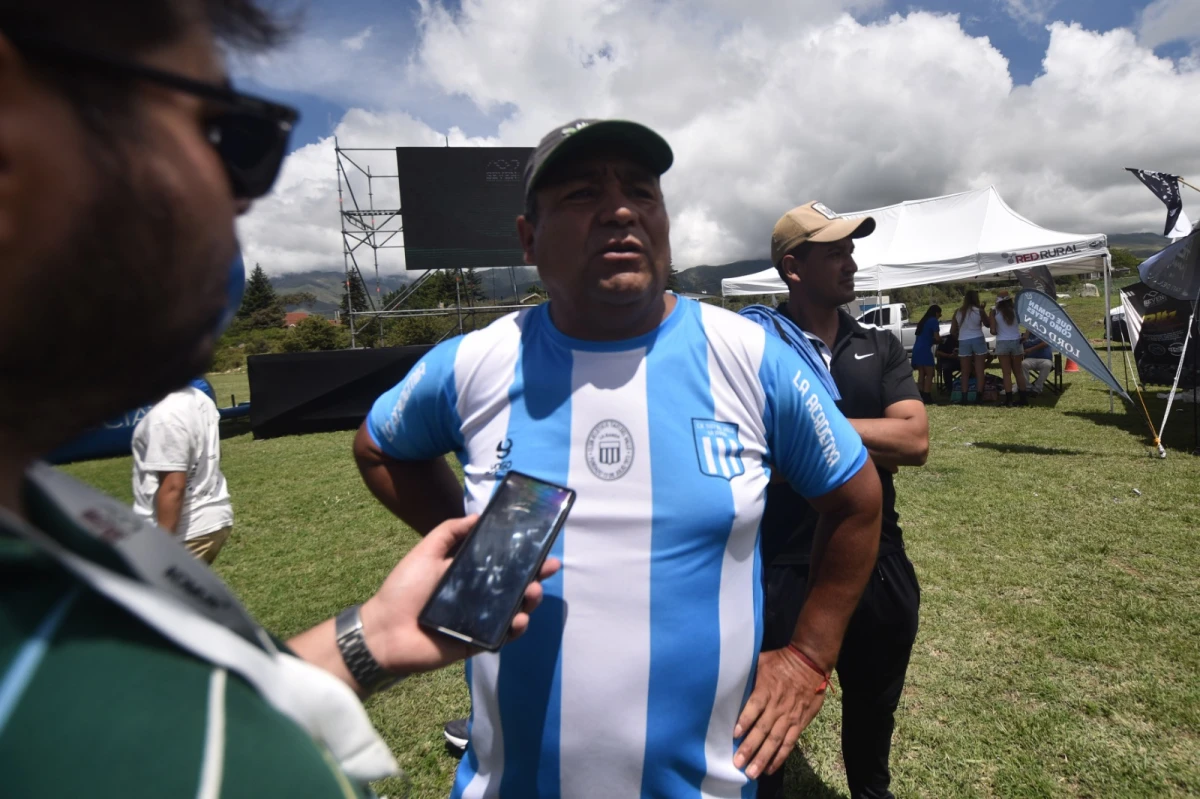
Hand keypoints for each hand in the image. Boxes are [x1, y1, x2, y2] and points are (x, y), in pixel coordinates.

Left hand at [359, 515, 560, 674]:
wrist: (384, 630)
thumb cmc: (403, 589)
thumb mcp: (425, 552)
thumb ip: (448, 532)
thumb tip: (478, 515)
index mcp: (470, 574)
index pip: (504, 564)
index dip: (525, 557)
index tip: (544, 549)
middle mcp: (479, 596)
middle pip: (516, 586)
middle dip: (536, 577)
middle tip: (547, 569)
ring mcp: (481, 620)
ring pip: (515, 611)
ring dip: (530, 602)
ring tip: (532, 593)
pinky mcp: (478, 642)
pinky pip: (503, 636)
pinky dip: (515, 629)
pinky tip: (518, 620)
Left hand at [732, 648, 828, 779]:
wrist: (809, 663)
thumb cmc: (781, 661)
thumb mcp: (761, 661)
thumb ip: (747, 673)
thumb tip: (727, 676)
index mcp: (766, 690)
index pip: (754, 707)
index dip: (745, 721)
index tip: (735, 735)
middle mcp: (777, 706)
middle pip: (762, 730)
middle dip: (750, 747)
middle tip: (738, 763)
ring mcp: (789, 717)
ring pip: (775, 741)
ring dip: (763, 757)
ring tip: (752, 772)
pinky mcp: (799, 723)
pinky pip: (789, 743)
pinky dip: (780, 756)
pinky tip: (770, 768)